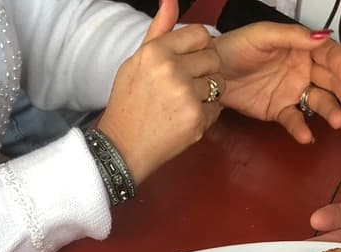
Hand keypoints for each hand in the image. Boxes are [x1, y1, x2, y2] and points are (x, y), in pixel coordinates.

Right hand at [96, 0, 223, 183]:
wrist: (123, 148)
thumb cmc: (128, 105)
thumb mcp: (135, 62)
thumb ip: (158, 31)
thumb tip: (170, 0)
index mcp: (156, 52)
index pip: (200, 34)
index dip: (198, 48)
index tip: (188, 61)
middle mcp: (172, 70)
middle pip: (212, 57)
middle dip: (204, 71)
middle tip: (184, 87)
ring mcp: (186, 95)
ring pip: (218, 83)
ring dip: (207, 93)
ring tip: (183, 103)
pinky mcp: (196, 119)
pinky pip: (217, 108)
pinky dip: (205, 114)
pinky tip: (184, 119)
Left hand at [211, 25, 340, 142]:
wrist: (211, 72)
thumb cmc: (235, 47)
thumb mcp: (263, 35)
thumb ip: (292, 37)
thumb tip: (320, 36)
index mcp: (301, 48)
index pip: (329, 55)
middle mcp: (302, 70)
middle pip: (330, 80)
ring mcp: (292, 91)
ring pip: (318, 101)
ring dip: (330, 110)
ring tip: (337, 121)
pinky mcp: (279, 110)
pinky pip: (294, 120)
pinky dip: (301, 128)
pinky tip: (306, 135)